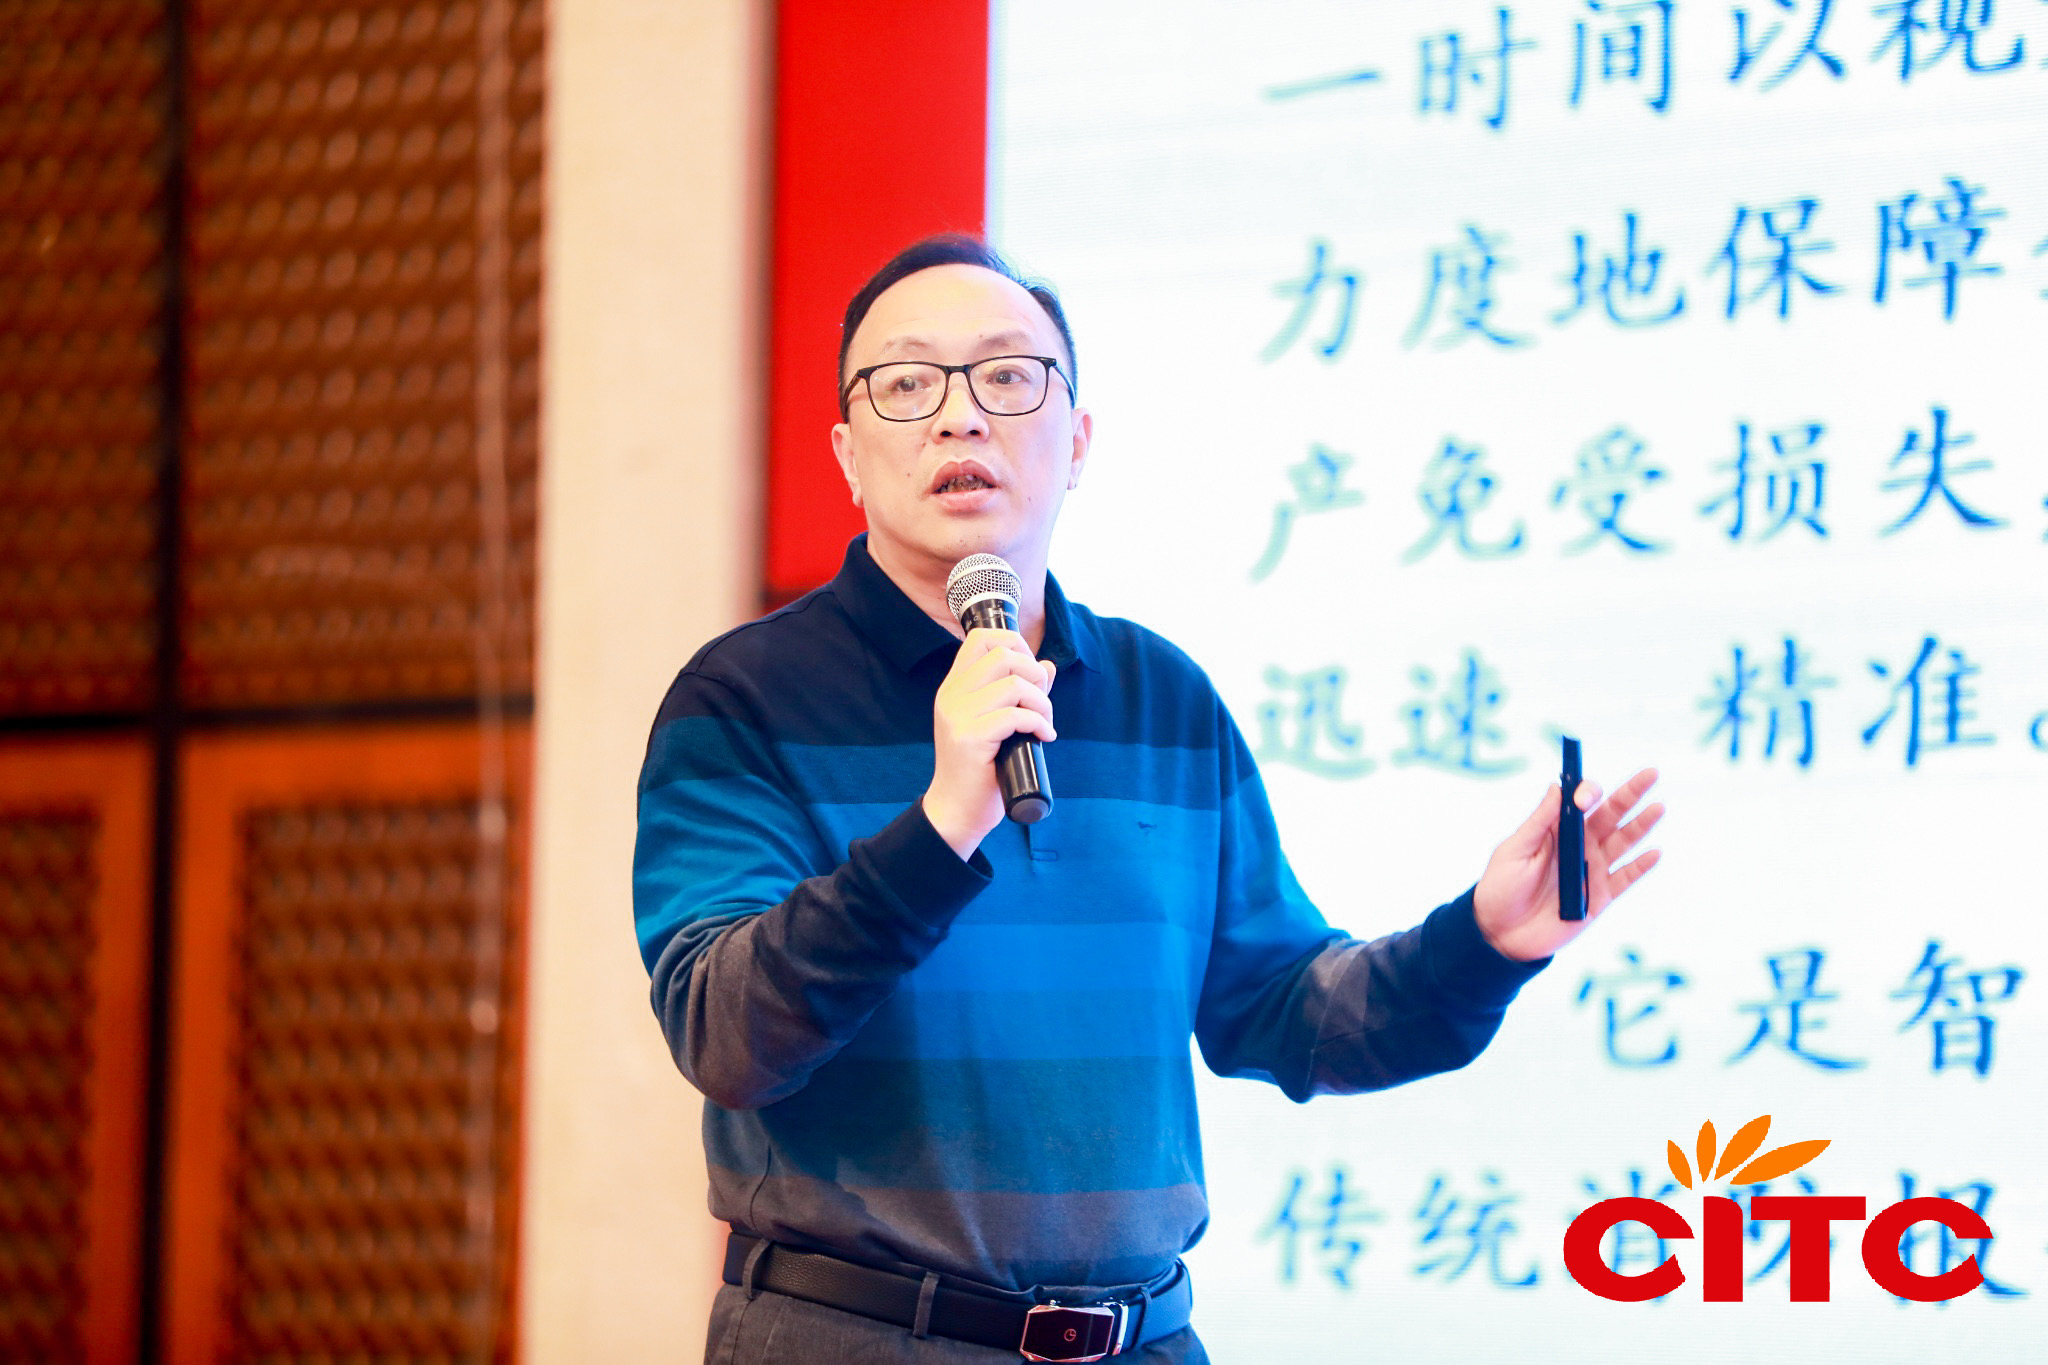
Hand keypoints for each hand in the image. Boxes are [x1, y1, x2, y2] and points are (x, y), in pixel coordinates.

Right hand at [923, 628, 1056, 857]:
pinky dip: (1039, 724)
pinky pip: (1015, 716)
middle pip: (1002, 654)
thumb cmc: (979, 768)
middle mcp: (951, 695)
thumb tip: (1048, 665)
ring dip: (1041, 703)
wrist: (956, 811)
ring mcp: (958, 716)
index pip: (980, 637)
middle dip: (1034, 674)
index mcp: (954, 686)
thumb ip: (1018, 693)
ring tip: (1044, 725)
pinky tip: (1043, 739)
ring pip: (1014, 684)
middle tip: (1041, 704)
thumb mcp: (996, 724)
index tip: (1031, 672)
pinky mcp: (970, 738)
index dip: (1015, 644)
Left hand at [1472, 767, 1663, 961]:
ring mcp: (1592, 870)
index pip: (1581, 802)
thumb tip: (1558, 787)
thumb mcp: (1515, 850)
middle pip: (1610, 814)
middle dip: (1631, 793)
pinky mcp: (1599, 896)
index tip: (1583, 799)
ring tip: (1658, 807)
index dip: (1587, 792)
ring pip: (1623, 842)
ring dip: (1641, 825)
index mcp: (1557, 830)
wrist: (1501, 932)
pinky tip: (1655, 852)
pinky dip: (1641, 866)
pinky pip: (1625, 878)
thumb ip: (1540, 822)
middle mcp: (1579, 845)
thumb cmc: (1501, 887)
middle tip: (1651, 773)